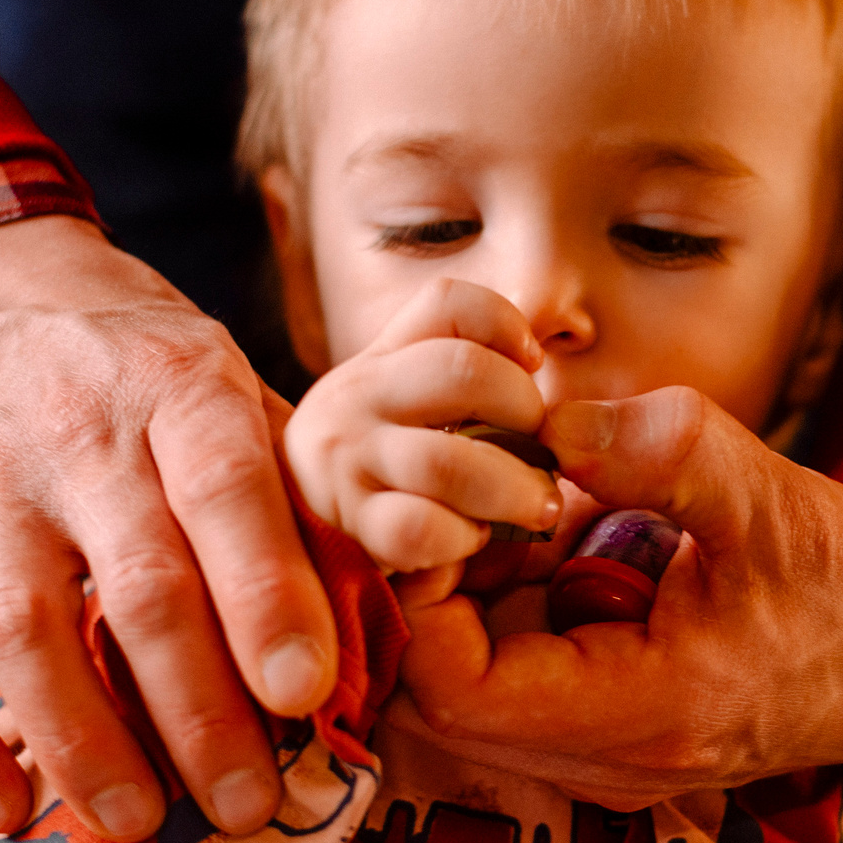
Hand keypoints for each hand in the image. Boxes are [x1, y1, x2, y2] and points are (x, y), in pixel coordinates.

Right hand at [0, 215, 338, 842]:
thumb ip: (302, 500)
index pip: (227, 494)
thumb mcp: (241, 395)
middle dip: (196, 711)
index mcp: (181, 392)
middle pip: (139, 587)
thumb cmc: (153, 376)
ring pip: (22, 632)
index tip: (304, 695)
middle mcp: (76, 439)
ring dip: (82, 740)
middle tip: (247, 806)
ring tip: (140, 823)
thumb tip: (370, 634)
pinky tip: (4, 810)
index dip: (267, 598)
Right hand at [281, 280, 561, 571]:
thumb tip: (560, 415)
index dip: (505, 324)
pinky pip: (422, 528)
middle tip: (541, 454)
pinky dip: (461, 539)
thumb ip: (468, 394)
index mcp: (384, 358)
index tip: (532, 364)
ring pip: (451, 460)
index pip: (448, 301)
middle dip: (525, 414)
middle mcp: (355, 394)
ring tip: (534, 509)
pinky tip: (466, 541)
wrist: (282, 538)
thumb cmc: (385, 478)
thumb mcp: (411, 414)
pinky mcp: (348, 524)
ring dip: (515, 490)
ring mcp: (345, 458)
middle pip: (464, 371)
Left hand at [390, 386, 842, 805]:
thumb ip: (659, 452)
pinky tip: (553, 541)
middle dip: (438, 591)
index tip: (455, 501)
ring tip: (519, 509)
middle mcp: (610, 766)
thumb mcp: (767, 496)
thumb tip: (549, 419)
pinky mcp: (609, 742)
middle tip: (474, 496)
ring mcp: (605, 764)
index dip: (422, 592)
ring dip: (472, 599)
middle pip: (441, 699)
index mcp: (644, 718)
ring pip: (471, 693)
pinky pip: (515, 686)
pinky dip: (510, 612)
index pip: (453, 690)